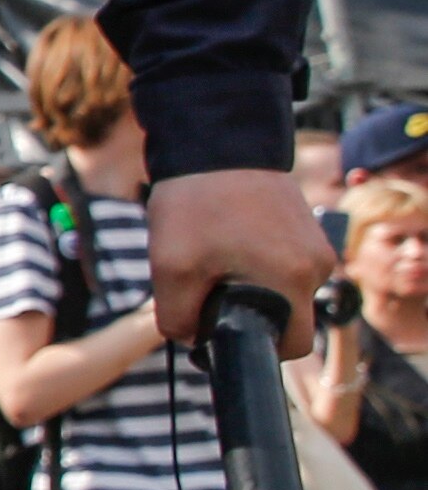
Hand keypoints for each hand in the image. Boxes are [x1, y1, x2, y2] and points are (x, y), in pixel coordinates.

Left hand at [149, 166, 334, 357]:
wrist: (214, 141)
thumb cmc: (195, 203)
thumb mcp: (171, 269)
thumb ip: (179, 319)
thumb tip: (192, 341)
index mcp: (295, 281)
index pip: (293, 346)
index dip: (252, 349)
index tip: (215, 331)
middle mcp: (317, 266)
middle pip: (283, 317)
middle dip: (243, 313)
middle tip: (203, 286)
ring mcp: (315, 244)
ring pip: (279, 289)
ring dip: (245, 284)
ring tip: (210, 253)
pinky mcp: (304, 227)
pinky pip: (280, 263)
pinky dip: (252, 262)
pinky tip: (223, 239)